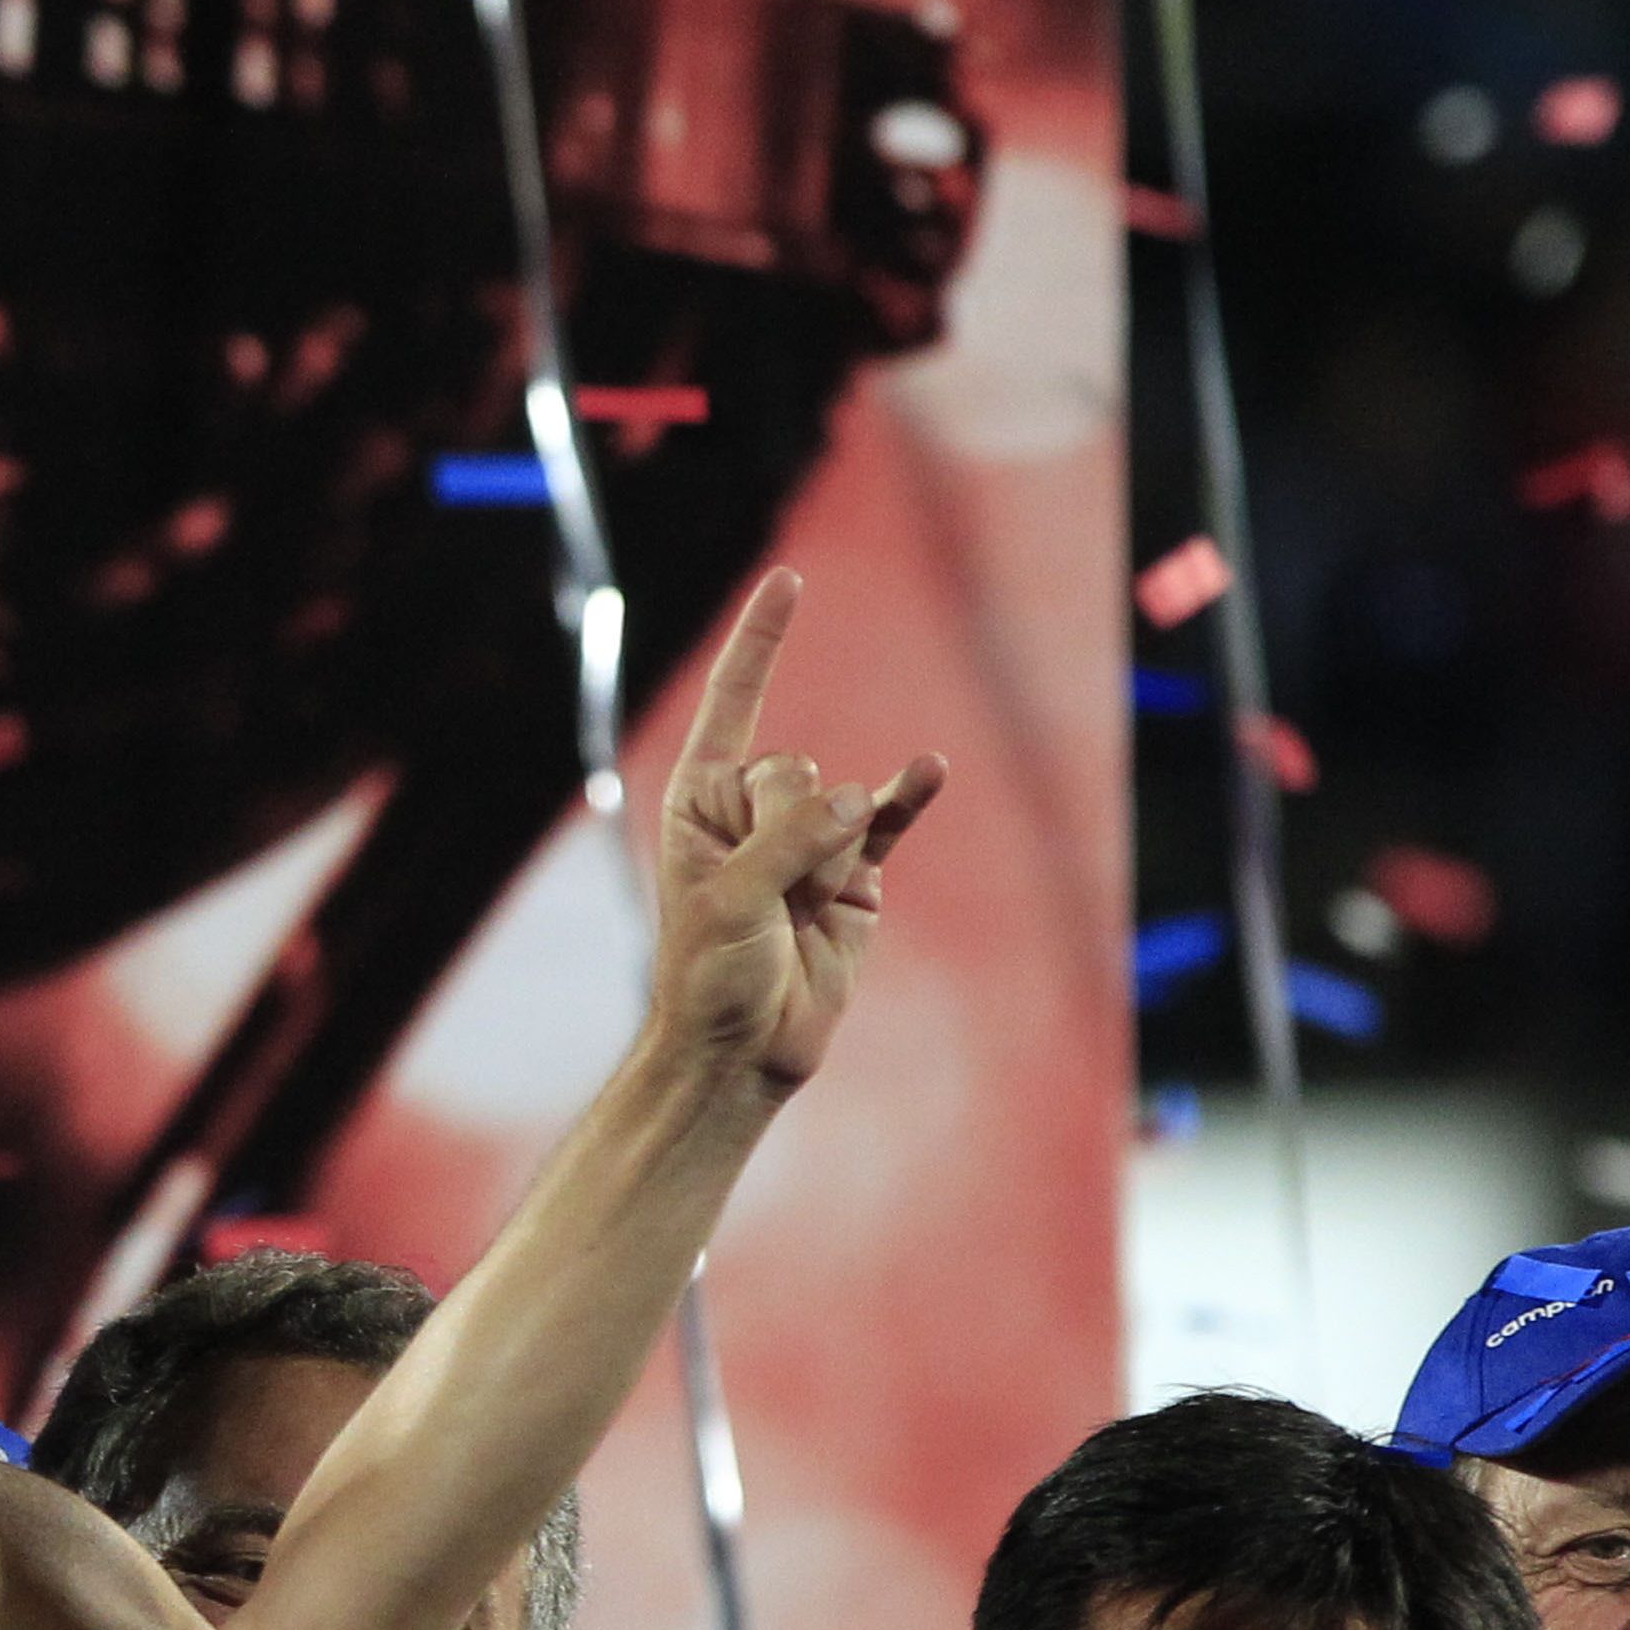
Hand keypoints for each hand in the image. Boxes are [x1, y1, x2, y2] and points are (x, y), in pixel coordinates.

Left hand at [643, 570, 942, 1099]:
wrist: (745, 1048)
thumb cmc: (710, 974)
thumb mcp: (729, 901)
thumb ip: (786, 841)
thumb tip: (854, 800)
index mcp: (700, 799)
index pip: (733, 702)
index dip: (761, 643)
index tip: (788, 581)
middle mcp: (755, 808)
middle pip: (792, 767)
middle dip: (786, 829)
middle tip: (766, 898)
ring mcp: (812, 836)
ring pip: (841, 802)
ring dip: (826, 860)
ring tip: (799, 915)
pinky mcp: (859, 871)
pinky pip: (889, 818)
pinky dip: (908, 796)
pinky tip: (929, 768)